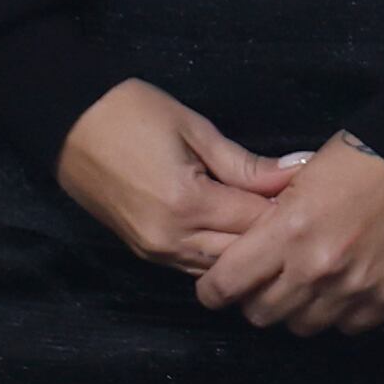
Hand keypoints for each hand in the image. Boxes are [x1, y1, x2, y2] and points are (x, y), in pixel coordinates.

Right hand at [55, 78, 289, 272]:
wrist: (66, 122)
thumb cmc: (131, 113)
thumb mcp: (195, 130)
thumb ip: (245, 164)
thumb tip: (297, 173)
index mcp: (187, 205)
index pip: (257, 223)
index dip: (290, 212)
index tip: (317, 197)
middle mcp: (171, 240)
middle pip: (242, 256)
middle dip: (275, 239)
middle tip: (304, 214)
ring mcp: (154, 252)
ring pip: (219, 269)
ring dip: (249, 254)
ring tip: (277, 228)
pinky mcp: (145, 252)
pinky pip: (195, 266)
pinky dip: (222, 256)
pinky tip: (243, 238)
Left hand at [194, 134, 383, 335]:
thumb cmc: (360, 156)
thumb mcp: (298, 179)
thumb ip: (271, 224)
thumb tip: (247, 254)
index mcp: (288, 231)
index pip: (226, 285)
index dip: (214, 290)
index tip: (217, 287)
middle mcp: (316, 268)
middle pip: (261, 314)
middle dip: (255, 300)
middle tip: (265, 282)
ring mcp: (355, 288)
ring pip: (303, 327)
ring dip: (298, 309)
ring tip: (308, 285)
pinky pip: (348, 327)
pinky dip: (341, 313)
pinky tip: (345, 288)